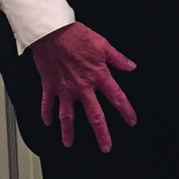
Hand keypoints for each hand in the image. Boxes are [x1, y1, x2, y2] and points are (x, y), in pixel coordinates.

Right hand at [31, 22, 137, 152]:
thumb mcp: (102, 44)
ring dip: (68, 131)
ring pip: (67, 116)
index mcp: (98, 76)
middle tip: (105, 147)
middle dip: (101, 133)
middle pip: (94, 115)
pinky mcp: (49, 86)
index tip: (131, 122)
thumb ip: (118, 58)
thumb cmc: (75, 35)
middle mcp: (82, 87)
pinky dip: (46, 114)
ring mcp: (64, 89)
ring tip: (69, 143)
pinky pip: (47, 104)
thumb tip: (131, 66)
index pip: (116, 98)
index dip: (126, 111)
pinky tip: (48, 123)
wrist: (51, 31)